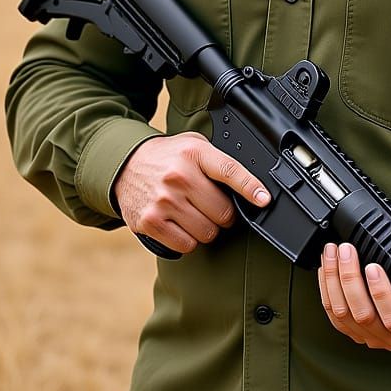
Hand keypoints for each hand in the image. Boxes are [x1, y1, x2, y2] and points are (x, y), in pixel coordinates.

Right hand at [113, 132, 270, 254]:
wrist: (126, 164)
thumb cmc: (167, 157)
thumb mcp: (194, 146)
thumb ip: (218, 161)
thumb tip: (250, 186)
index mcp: (194, 154)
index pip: (229, 171)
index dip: (250, 188)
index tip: (263, 199)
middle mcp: (179, 177)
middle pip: (223, 212)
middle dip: (224, 214)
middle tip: (213, 206)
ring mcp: (163, 201)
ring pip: (207, 232)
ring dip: (206, 228)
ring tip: (194, 213)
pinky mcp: (150, 222)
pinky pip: (186, 245)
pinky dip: (188, 239)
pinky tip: (181, 224)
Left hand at [317, 236, 390, 351]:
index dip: (381, 293)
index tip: (373, 266)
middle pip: (363, 315)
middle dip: (350, 278)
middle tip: (346, 250)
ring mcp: (370, 337)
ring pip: (343, 314)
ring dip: (333, 279)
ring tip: (332, 252)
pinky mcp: (353, 332)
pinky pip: (333, 314)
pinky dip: (327, 288)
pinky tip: (326, 268)